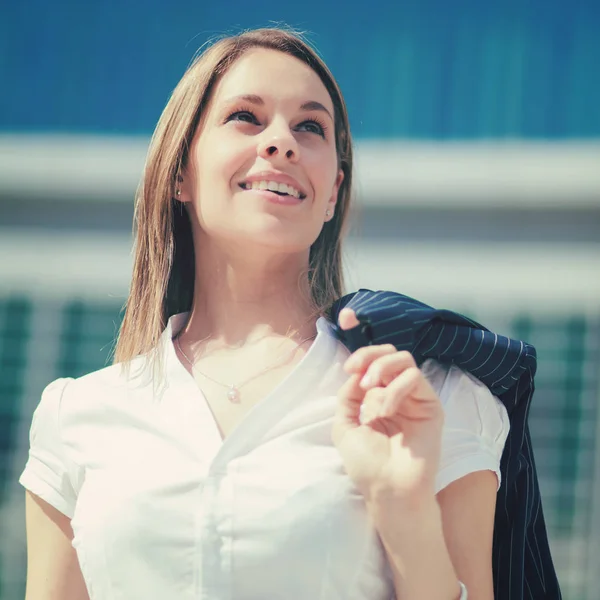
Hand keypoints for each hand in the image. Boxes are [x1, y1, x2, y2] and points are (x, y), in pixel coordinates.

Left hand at [331, 308, 444, 506]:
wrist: (388, 490)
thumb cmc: (367, 465)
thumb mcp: (344, 426)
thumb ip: (348, 396)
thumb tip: (357, 373)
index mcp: (377, 398)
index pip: (375, 363)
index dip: (362, 357)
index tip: (349, 368)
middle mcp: (397, 395)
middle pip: (392, 354)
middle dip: (372, 356)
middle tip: (362, 376)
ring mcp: (415, 400)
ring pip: (405, 361)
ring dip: (383, 369)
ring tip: (371, 390)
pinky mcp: (431, 406)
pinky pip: (416, 379)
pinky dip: (396, 389)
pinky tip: (387, 411)